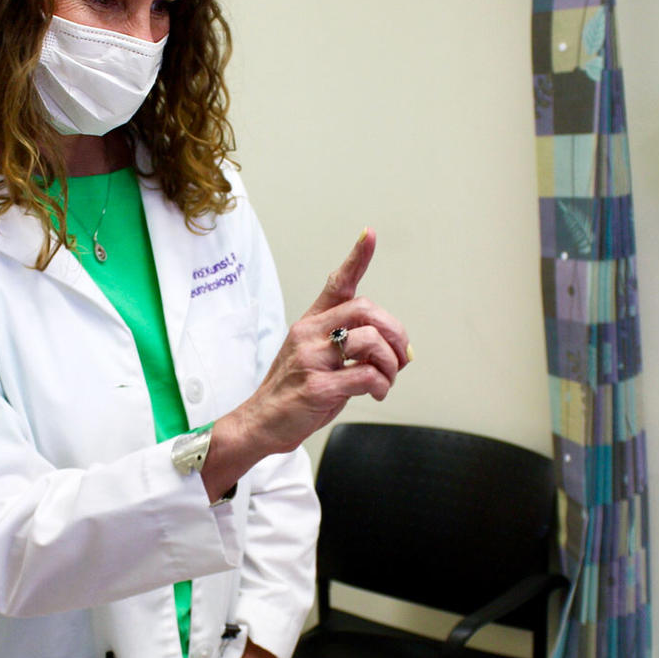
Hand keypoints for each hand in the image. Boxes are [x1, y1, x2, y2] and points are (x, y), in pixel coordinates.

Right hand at [202, 228, 409, 493]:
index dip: (356, 258)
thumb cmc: (293, 392)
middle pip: (367, 310)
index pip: (336, 283)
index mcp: (310, 323)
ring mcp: (312, 359)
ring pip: (371, 342)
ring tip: (385, 381)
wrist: (259, 423)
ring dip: (390, 365)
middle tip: (399, 357)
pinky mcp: (318, 387)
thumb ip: (349, 346)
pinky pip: (366, 375)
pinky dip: (381, 386)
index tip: (369, 234)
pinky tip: (375, 394)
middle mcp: (309, 334)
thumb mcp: (314, 357)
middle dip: (395, 333)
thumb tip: (396, 349)